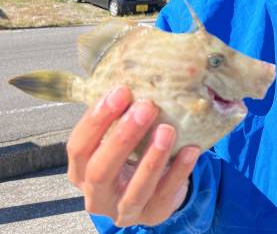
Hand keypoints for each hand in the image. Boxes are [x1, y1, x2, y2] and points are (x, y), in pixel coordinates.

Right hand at [66, 86, 200, 226]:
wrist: (155, 189)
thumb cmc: (132, 154)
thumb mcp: (119, 137)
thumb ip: (119, 114)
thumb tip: (135, 67)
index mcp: (81, 170)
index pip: (78, 146)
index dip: (97, 119)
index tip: (120, 90)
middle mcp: (96, 195)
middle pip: (101, 169)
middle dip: (123, 137)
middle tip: (146, 106)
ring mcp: (123, 210)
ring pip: (134, 189)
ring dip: (152, 158)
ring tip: (168, 129)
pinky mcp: (152, 215)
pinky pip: (166, 194)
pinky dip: (179, 171)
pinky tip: (192, 149)